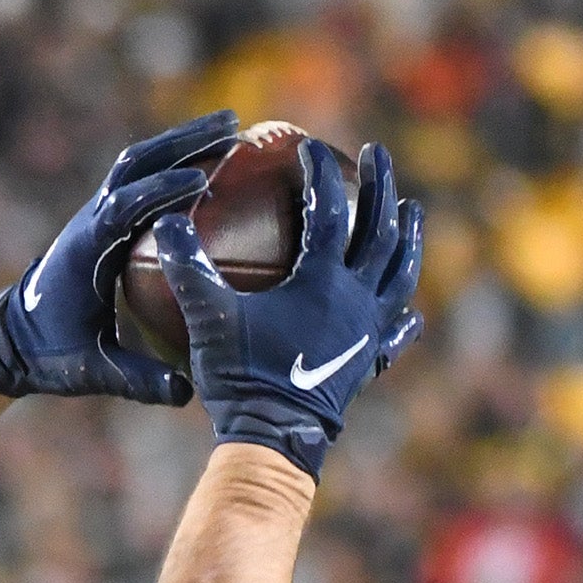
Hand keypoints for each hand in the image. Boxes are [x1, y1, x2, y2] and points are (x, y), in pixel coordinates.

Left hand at [0, 112, 239, 404]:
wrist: (14, 337)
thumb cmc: (52, 354)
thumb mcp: (93, 371)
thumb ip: (137, 381)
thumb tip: (186, 391)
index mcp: (85, 252)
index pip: (121, 210)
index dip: (159, 192)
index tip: (200, 179)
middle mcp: (89, 221)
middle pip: (134, 166)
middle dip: (182, 143)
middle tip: (233, 125)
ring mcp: (96, 212)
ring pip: (138, 161)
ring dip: (181, 140)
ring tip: (230, 125)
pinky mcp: (105, 214)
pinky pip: (141, 175)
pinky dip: (174, 158)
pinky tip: (212, 154)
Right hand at [151, 138, 423, 476]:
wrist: (276, 438)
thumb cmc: (242, 377)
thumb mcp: (209, 319)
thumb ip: (188, 267)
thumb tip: (168, 220)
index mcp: (321, 281)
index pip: (327, 210)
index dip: (317, 173)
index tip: (306, 144)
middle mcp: (356, 300)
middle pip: (380, 230)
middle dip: (381, 186)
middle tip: (376, 154)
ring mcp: (368, 333)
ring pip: (401, 274)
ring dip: (409, 239)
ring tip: (413, 211)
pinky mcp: (368, 364)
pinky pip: (395, 335)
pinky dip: (404, 319)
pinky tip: (410, 313)